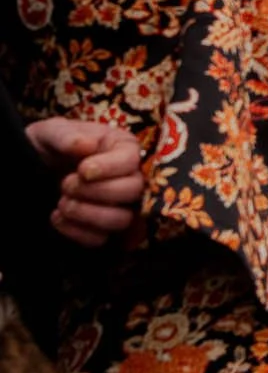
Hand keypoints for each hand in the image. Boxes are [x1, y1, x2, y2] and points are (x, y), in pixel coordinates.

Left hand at [27, 118, 145, 247]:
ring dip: (88, 214)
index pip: (132, 162)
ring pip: (122, 220)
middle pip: (133, 191)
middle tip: (66, 184)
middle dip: (97, 191)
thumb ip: (66, 135)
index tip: (82, 170)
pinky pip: (100, 239)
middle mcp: (128, 177)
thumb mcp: (51, 132)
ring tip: (62, 202)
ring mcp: (117, 206)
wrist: (30, 167)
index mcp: (122, 148)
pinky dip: (76, 232)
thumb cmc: (47, 145)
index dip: (109, 168)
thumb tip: (87, 145)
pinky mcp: (100, 229)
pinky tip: (56, 217)